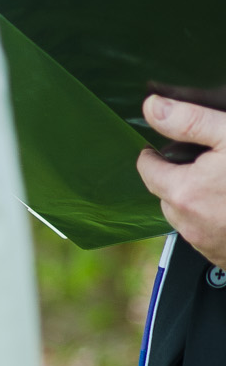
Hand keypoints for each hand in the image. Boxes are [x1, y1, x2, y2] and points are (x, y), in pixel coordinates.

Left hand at [138, 95, 225, 265]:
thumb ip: (190, 120)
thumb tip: (152, 107)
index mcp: (183, 192)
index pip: (147, 169)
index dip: (155, 154)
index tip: (163, 146)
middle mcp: (189, 223)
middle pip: (166, 193)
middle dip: (179, 177)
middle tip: (204, 163)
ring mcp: (207, 244)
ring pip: (187, 216)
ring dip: (197, 201)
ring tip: (223, 186)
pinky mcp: (224, 258)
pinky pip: (208, 235)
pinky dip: (216, 221)